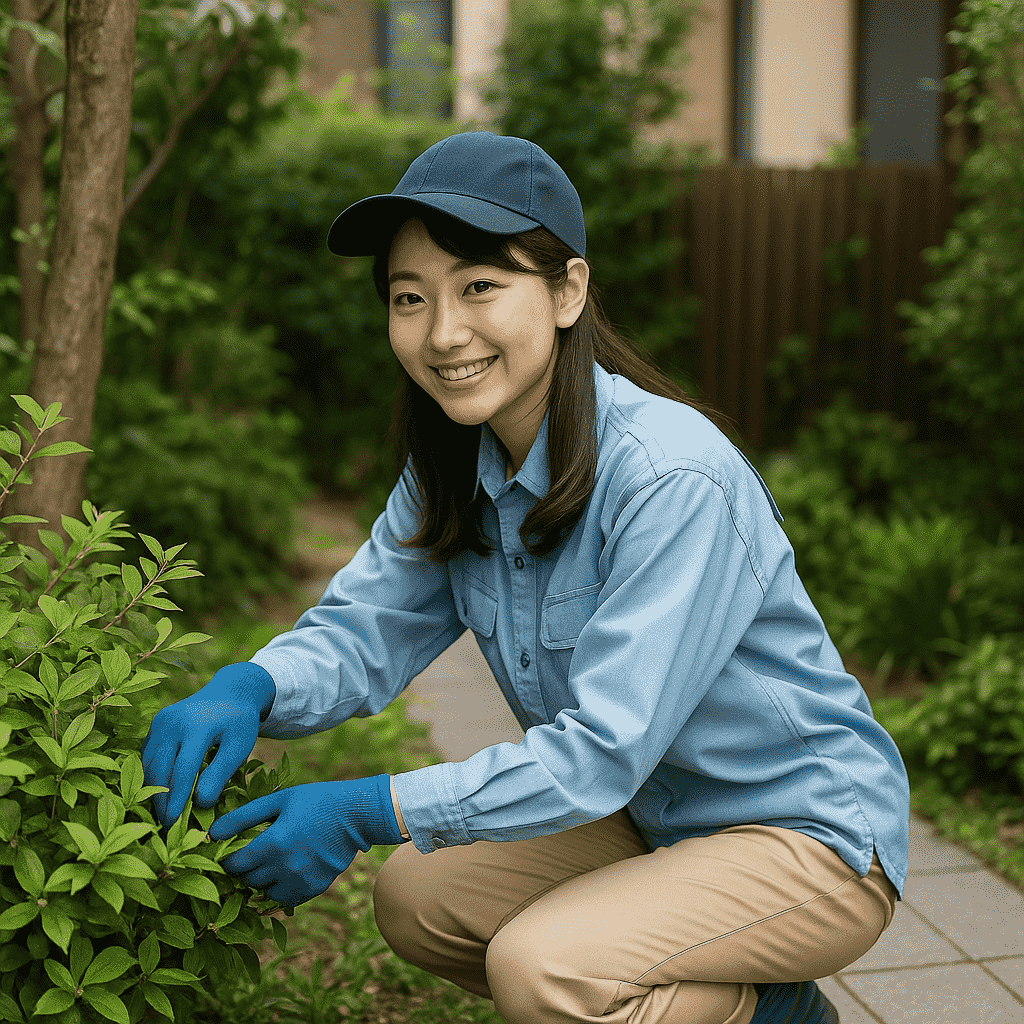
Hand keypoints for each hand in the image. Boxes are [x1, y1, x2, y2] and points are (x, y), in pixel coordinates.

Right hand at [141, 662, 275, 829]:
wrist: (230, 692)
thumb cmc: (238, 723)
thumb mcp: (239, 746)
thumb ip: (220, 773)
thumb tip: (200, 802)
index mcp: (197, 726)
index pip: (183, 769)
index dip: (177, 798)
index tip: (175, 822)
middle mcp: (174, 722)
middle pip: (160, 769)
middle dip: (160, 800)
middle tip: (165, 827)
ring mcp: (161, 722)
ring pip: (149, 764)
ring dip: (153, 790)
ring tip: (163, 815)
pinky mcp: (155, 725)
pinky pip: (148, 755)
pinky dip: (151, 775)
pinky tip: (159, 794)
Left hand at [207, 774, 406, 906]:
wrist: (357, 814)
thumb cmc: (315, 801)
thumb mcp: (279, 800)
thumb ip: (243, 817)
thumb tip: (212, 833)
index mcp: (273, 844)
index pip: (234, 865)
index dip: (229, 858)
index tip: (233, 850)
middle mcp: (285, 868)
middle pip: (248, 881)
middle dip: (246, 868)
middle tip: (254, 852)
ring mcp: (301, 881)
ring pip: (265, 893)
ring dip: (263, 880)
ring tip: (273, 860)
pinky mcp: (314, 889)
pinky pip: (287, 898)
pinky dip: (282, 887)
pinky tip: (289, 867)